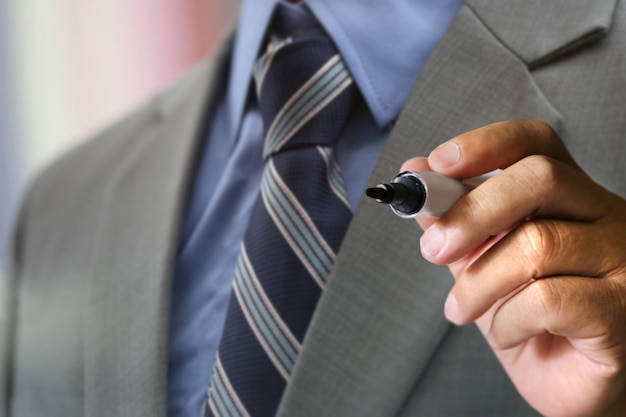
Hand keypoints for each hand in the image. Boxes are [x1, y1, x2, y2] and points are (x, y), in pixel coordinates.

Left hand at [402, 120, 625, 416]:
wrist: (564, 380)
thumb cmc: (525, 316)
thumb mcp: (480, 259)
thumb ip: (454, 218)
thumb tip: (415, 177)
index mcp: (569, 196)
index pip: (537, 143)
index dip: (486, 144)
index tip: (438, 164)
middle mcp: (604, 216)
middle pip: (540, 178)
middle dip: (470, 212)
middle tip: (433, 249)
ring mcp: (621, 260)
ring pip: (536, 244)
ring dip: (478, 282)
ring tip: (461, 309)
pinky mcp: (621, 310)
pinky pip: (548, 299)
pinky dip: (508, 319)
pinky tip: (506, 332)